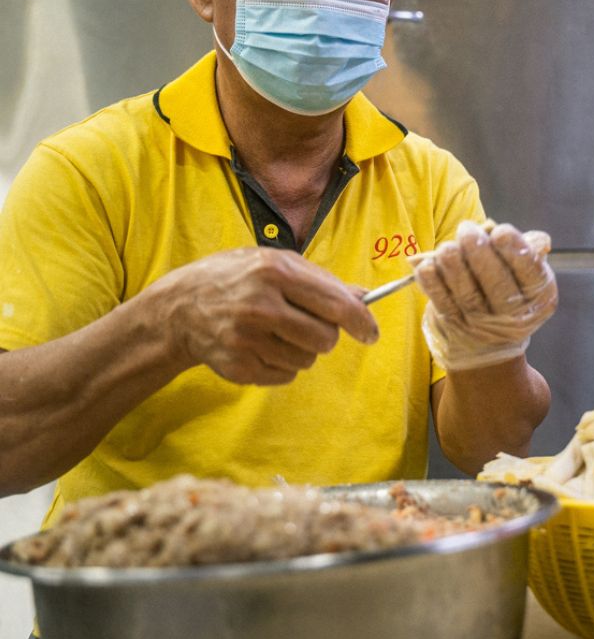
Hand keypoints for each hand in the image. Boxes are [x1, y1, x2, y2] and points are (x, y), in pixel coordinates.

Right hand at [154, 246, 377, 384]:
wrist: (177, 308)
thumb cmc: (234, 279)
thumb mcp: (274, 263)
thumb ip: (320, 279)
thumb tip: (363, 297)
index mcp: (275, 272)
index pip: (336, 305)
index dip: (362, 322)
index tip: (371, 333)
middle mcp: (261, 306)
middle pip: (326, 339)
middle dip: (325, 336)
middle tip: (307, 325)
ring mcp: (247, 339)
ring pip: (307, 360)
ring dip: (302, 350)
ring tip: (277, 332)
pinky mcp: (239, 366)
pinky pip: (285, 375)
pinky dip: (282, 364)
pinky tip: (261, 346)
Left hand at [414, 221, 556, 370]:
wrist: (490, 347)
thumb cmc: (509, 292)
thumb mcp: (526, 276)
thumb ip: (528, 251)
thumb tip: (529, 237)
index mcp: (540, 297)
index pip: (531, 272)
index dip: (516, 250)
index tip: (500, 231)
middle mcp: (516, 316)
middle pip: (498, 284)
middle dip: (480, 254)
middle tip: (467, 230)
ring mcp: (484, 327)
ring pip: (469, 295)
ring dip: (454, 268)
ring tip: (446, 248)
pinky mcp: (457, 330)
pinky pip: (444, 305)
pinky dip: (433, 285)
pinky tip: (426, 266)